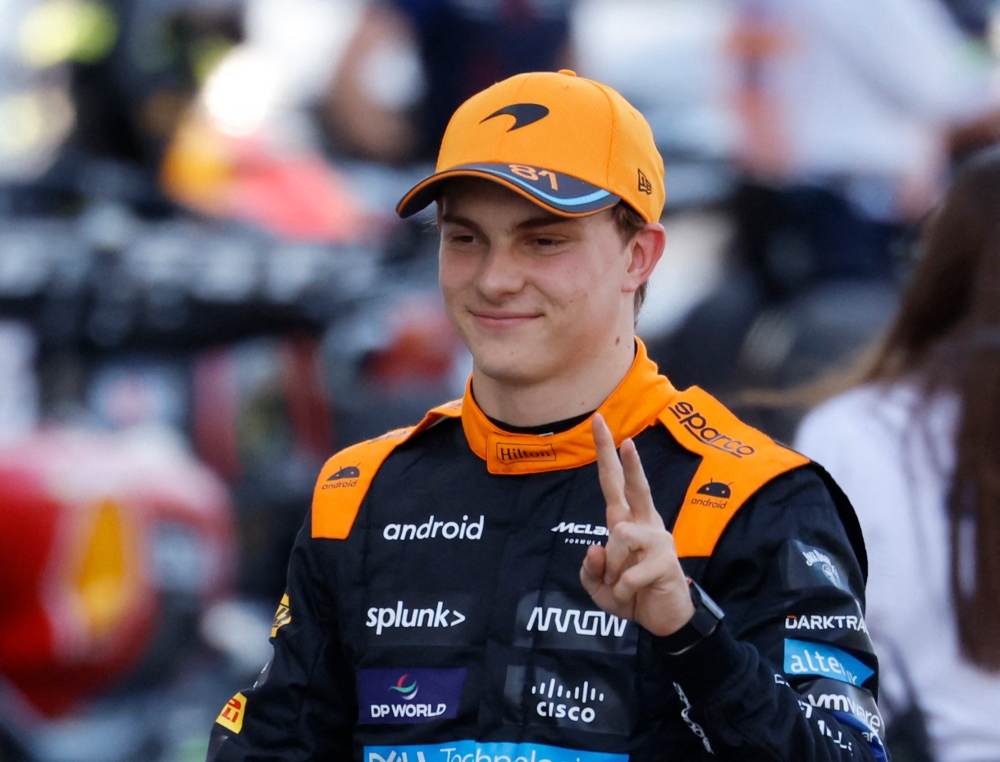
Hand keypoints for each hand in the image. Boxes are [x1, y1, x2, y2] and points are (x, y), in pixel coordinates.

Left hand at [580, 414, 694, 636]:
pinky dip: (621, 592)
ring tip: (620, 586)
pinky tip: (631, 597)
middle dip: (621, 458)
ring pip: (620, 536)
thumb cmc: (632, 596)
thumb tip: (596, 548)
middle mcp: (644, 524)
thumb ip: (590, 569)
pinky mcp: (666, 562)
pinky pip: (628, 574)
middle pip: (633, 485)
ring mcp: (658, 540)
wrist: (664, 622)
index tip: (599, 422)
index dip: (607, 454)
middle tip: (616, 431)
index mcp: (626, 522)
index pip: (615, 482)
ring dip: (612, 568)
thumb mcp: (600, 586)